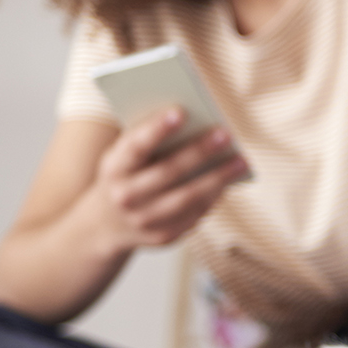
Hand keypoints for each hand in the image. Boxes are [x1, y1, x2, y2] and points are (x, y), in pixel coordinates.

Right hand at [90, 108, 248, 250]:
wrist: (107, 223)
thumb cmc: (128, 173)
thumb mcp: (126, 155)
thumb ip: (151, 140)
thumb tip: (197, 123)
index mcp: (113, 168)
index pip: (135, 146)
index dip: (156, 129)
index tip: (181, 111)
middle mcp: (124, 197)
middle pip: (167, 173)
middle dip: (198, 152)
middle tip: (225, 134)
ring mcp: (142, 220)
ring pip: (186, 198)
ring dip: (217, 178)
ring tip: (240, 160)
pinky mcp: (162, 237)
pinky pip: (193, 215)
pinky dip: (213, 197)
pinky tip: (229, 182)